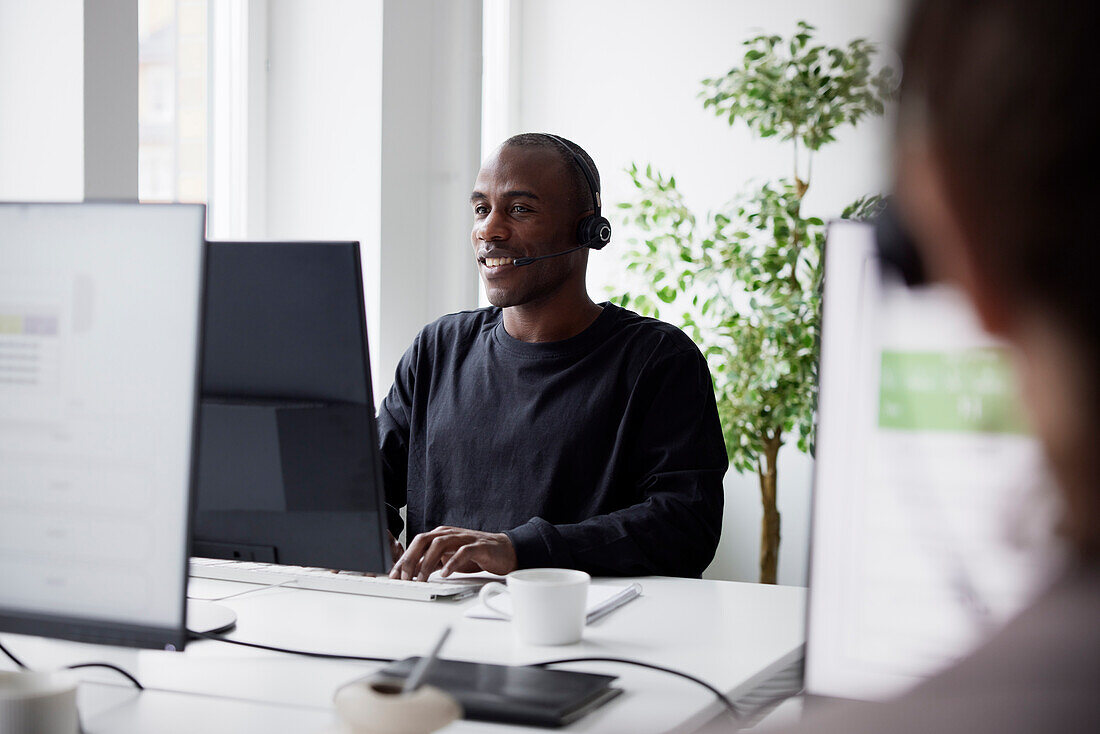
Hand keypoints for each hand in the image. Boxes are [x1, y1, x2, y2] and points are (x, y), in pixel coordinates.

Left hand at [389, 526, 516, 581]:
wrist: (505, 551)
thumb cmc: (476, 555)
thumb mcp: (448, 560)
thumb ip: (431, 563)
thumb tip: (411, 574)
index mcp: (440, 535)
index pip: (416, 544)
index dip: (403, 559)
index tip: (393, 576)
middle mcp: (450, 534)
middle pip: (423, 540)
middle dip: (410, 559)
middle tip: (404, 578)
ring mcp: (464, 538)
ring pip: (439, 545)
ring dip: (427, 563)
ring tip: (421, 580)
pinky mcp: (478, 546)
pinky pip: (462, 551)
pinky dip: (451, 562)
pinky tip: (445, 574)